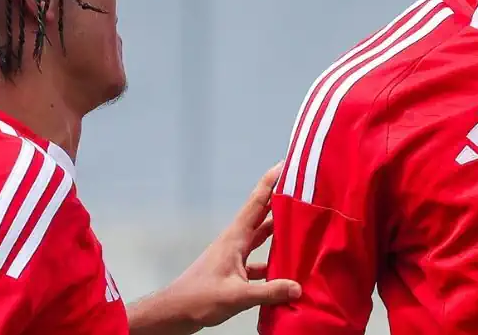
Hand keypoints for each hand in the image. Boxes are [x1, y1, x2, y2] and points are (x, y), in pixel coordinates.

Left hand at [160, 162, 301, 329]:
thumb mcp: (237, 296)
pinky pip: (259, 260)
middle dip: (280, 201)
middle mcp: (235, 241)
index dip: (271, 182)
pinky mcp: (234, 271)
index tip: (285, 164)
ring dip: (279, 231)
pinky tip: (286, 271)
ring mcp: (234, 255)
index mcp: (235, 238)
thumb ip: (268, 292)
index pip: (256, 202)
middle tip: (302, 189)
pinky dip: (273, 262)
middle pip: (262, 215)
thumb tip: (297, 288)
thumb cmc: (199, 298)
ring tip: (301, 225)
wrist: (175, 312)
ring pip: (261, 237)